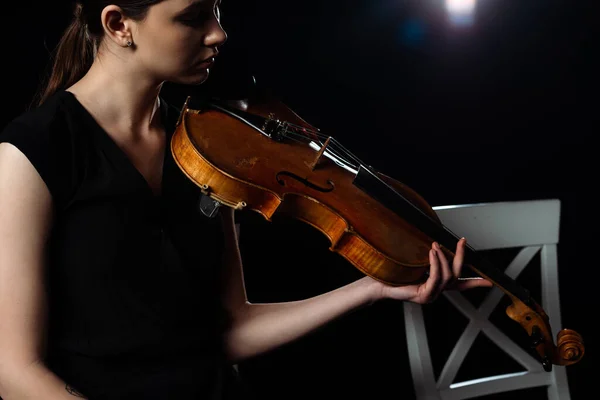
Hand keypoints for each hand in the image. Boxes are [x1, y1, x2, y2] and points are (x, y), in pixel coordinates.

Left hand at [372, 238, 492, 303]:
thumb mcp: (414, 263)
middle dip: (461, 256)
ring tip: (435, 245)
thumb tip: (435, 243)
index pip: (460, 284)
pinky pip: (436, 278)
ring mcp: (431, 295)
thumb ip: (427, 258)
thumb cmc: (394, 273)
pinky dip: (436, 264)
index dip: (475, 282)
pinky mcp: (425, 295)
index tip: (490, 282)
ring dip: (443, 257)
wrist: (378, 284)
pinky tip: (432, 253)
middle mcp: (436, 292)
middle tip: (462, 241)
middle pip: (457, 275)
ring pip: (447, 276)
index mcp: (436, 285)